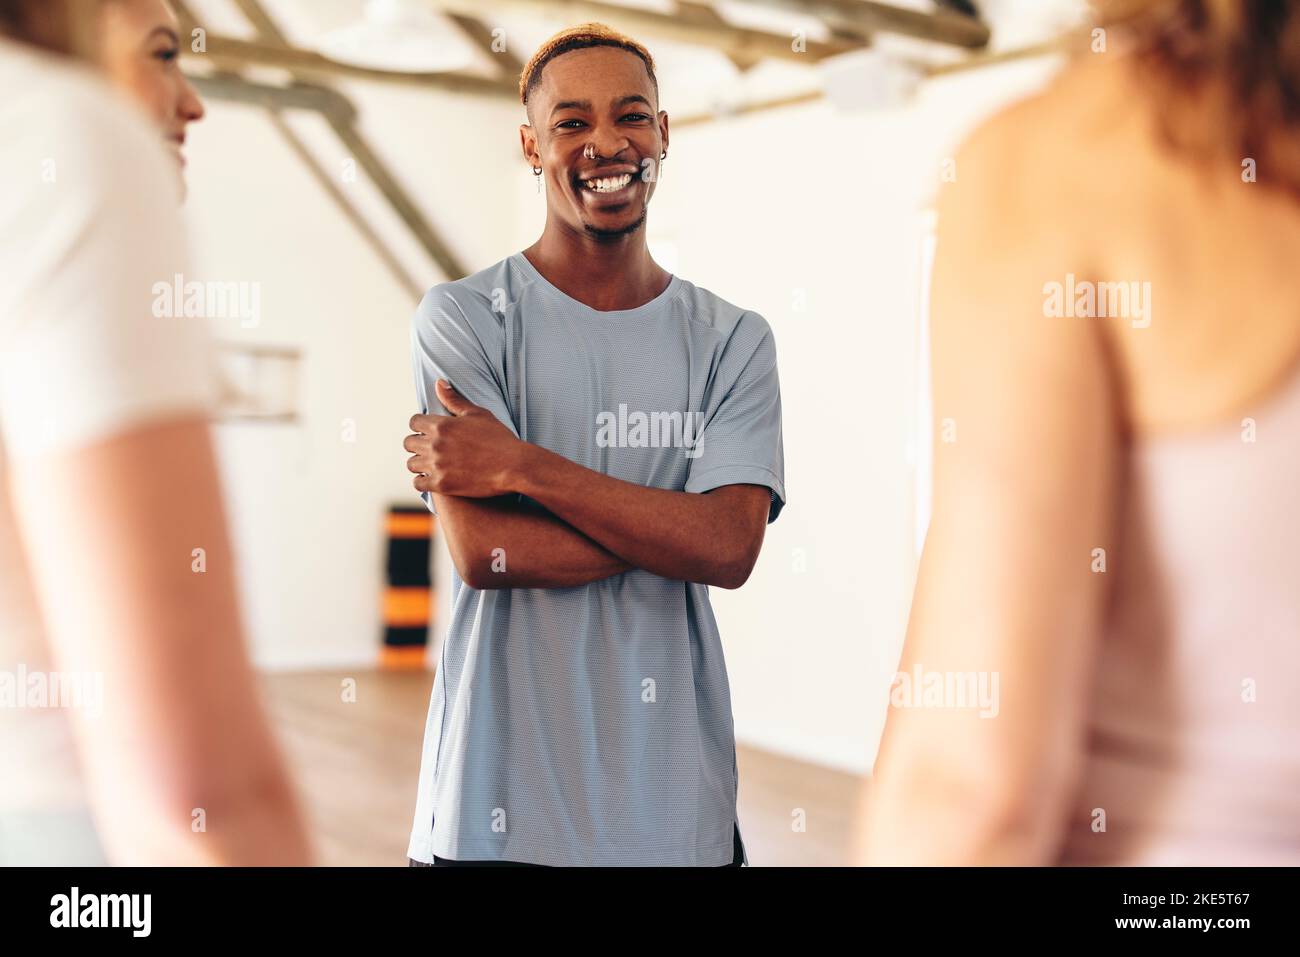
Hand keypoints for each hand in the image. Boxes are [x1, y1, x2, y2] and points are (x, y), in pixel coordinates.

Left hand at [404, 380, 524, 497]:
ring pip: (411, 464)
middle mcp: (435, 445)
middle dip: (417, 444)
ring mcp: (437, 466)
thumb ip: (454, 400)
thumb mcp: (478, 414)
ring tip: (431, 464)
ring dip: (419, 463)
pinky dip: (422, 480)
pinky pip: (417, 483)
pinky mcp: (442, 485)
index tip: (428, 432)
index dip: (420, 426)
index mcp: (441, 425)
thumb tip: (439, 383)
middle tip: (430, 448)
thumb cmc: (499, 438)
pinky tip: (433, 478)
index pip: (414, 422)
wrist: (514, 466)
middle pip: (408, 443)